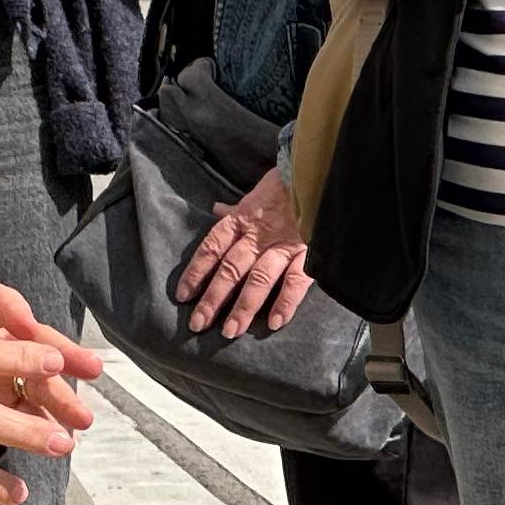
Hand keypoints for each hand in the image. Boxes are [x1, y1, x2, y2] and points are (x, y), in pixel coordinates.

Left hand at [175, 167, 313, 335]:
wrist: (321, 173)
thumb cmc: (286, 184)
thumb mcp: (256, 193)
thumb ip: (236, 209)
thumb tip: (216, 209)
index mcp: (243, 218)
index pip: (212, 247)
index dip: (196, 271)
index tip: (183, 295)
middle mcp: (259, 234)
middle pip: (231, 268)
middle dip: (214, 297)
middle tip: (198, 323)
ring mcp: (285, 244)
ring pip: (260, 278)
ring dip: (244, 306)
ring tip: (231, 331)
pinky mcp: (309, 252)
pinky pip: (296, 280)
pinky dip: (285, 302)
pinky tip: (273, 322)